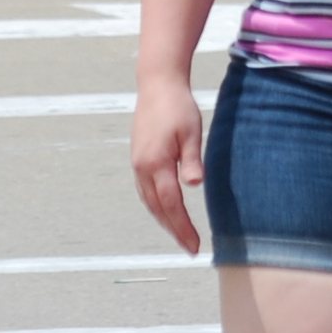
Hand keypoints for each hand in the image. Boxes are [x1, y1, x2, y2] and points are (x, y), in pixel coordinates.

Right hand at [129, 71, 206, 254]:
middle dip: (174, 230)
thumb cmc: (178, 106)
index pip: (171, 205)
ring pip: (149, 202)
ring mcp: (137, 164)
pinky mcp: (138, 159)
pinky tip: (166, 210)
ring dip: (164, 220)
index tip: (193, 246)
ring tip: (180, 234)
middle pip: (158, 209)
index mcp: (156, 164)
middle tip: (189, 248)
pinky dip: (156, 206)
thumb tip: (194, 185)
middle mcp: (142, 168)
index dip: (182, 227)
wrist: (157, 84)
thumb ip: (192, 159)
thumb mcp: (191, 131)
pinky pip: (146, 191)